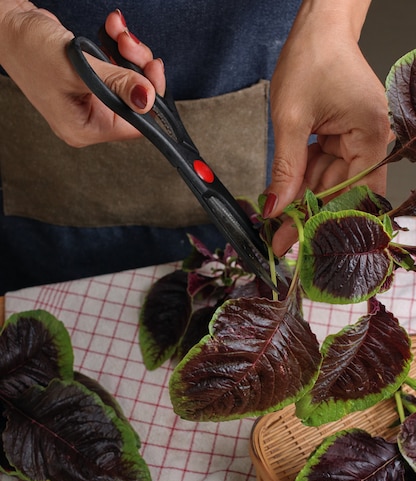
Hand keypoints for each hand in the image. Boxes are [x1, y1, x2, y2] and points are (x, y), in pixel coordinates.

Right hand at [0, 4, 164, 146]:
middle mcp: (89, 119)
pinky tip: (112, 32)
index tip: (152, 70)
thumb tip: (147, 99)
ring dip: (131, 54)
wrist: (8, 25)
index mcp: (84, 129)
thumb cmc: (29, 49)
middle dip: (139, 69)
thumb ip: (116, 84)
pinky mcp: (90, 82)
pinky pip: (118, 69)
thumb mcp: (77, 68)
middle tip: (131, 45)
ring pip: (130, 83)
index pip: (134, 125)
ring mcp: (90, 101)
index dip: (149, 99)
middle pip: (136, 103)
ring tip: (118, 33)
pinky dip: (119, 49)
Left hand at [265, 0, 391, 256]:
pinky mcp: (343, 138)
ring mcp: (357, 140)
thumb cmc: (312, 58)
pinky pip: (323, 169)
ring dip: (302, 203)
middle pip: (339, 192)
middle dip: (308, 216)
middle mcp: (370, 141)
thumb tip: (277, 209)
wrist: (318, 28)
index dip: (322, 221)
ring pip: (328, 184)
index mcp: (370, 135)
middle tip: (278, 241)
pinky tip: (284, 199)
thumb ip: (286, 170)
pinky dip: (303, 182)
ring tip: (276, 225)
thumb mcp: (290, 119)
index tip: (295, 241)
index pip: (351, 193)